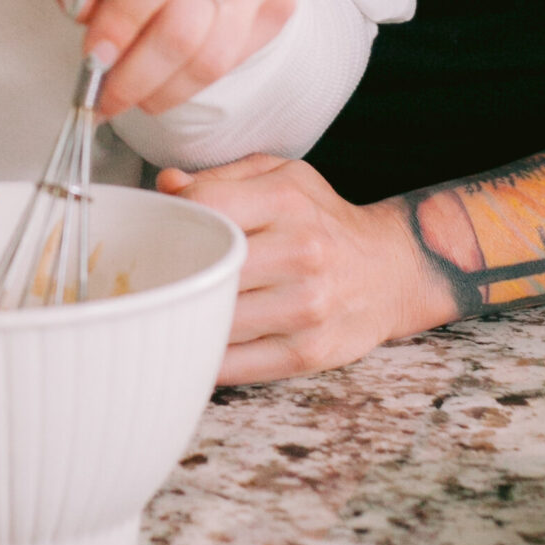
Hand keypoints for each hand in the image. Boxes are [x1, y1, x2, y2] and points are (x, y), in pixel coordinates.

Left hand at [48, 0, 294, 119]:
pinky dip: (188, 85)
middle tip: (103, 98)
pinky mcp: (279, 3)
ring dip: (161, 90)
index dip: (124, 19)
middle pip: (185, 25)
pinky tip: (161, 83)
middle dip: (136, 74)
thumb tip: (83, 6)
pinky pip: (231, 64)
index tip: (93, 58)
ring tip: (129, 98)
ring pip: (211, 56)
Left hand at [157, 155, 457, 381]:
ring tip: (166, 312)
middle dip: (171, 274)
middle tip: (151, 279)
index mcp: (288, 201)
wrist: (392, 270)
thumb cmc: (325, 221)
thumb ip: (223, 177)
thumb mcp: (285, 178)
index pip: (207, 206)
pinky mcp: (307, 353)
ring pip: (216, 320)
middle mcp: (301, 252)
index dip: (172, 219)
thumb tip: (167, 186)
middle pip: (207, 268)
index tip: (162, 232)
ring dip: (183, 320)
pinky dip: (205, 359)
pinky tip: (194, 344)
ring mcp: (306, 307)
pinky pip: (234, 366)